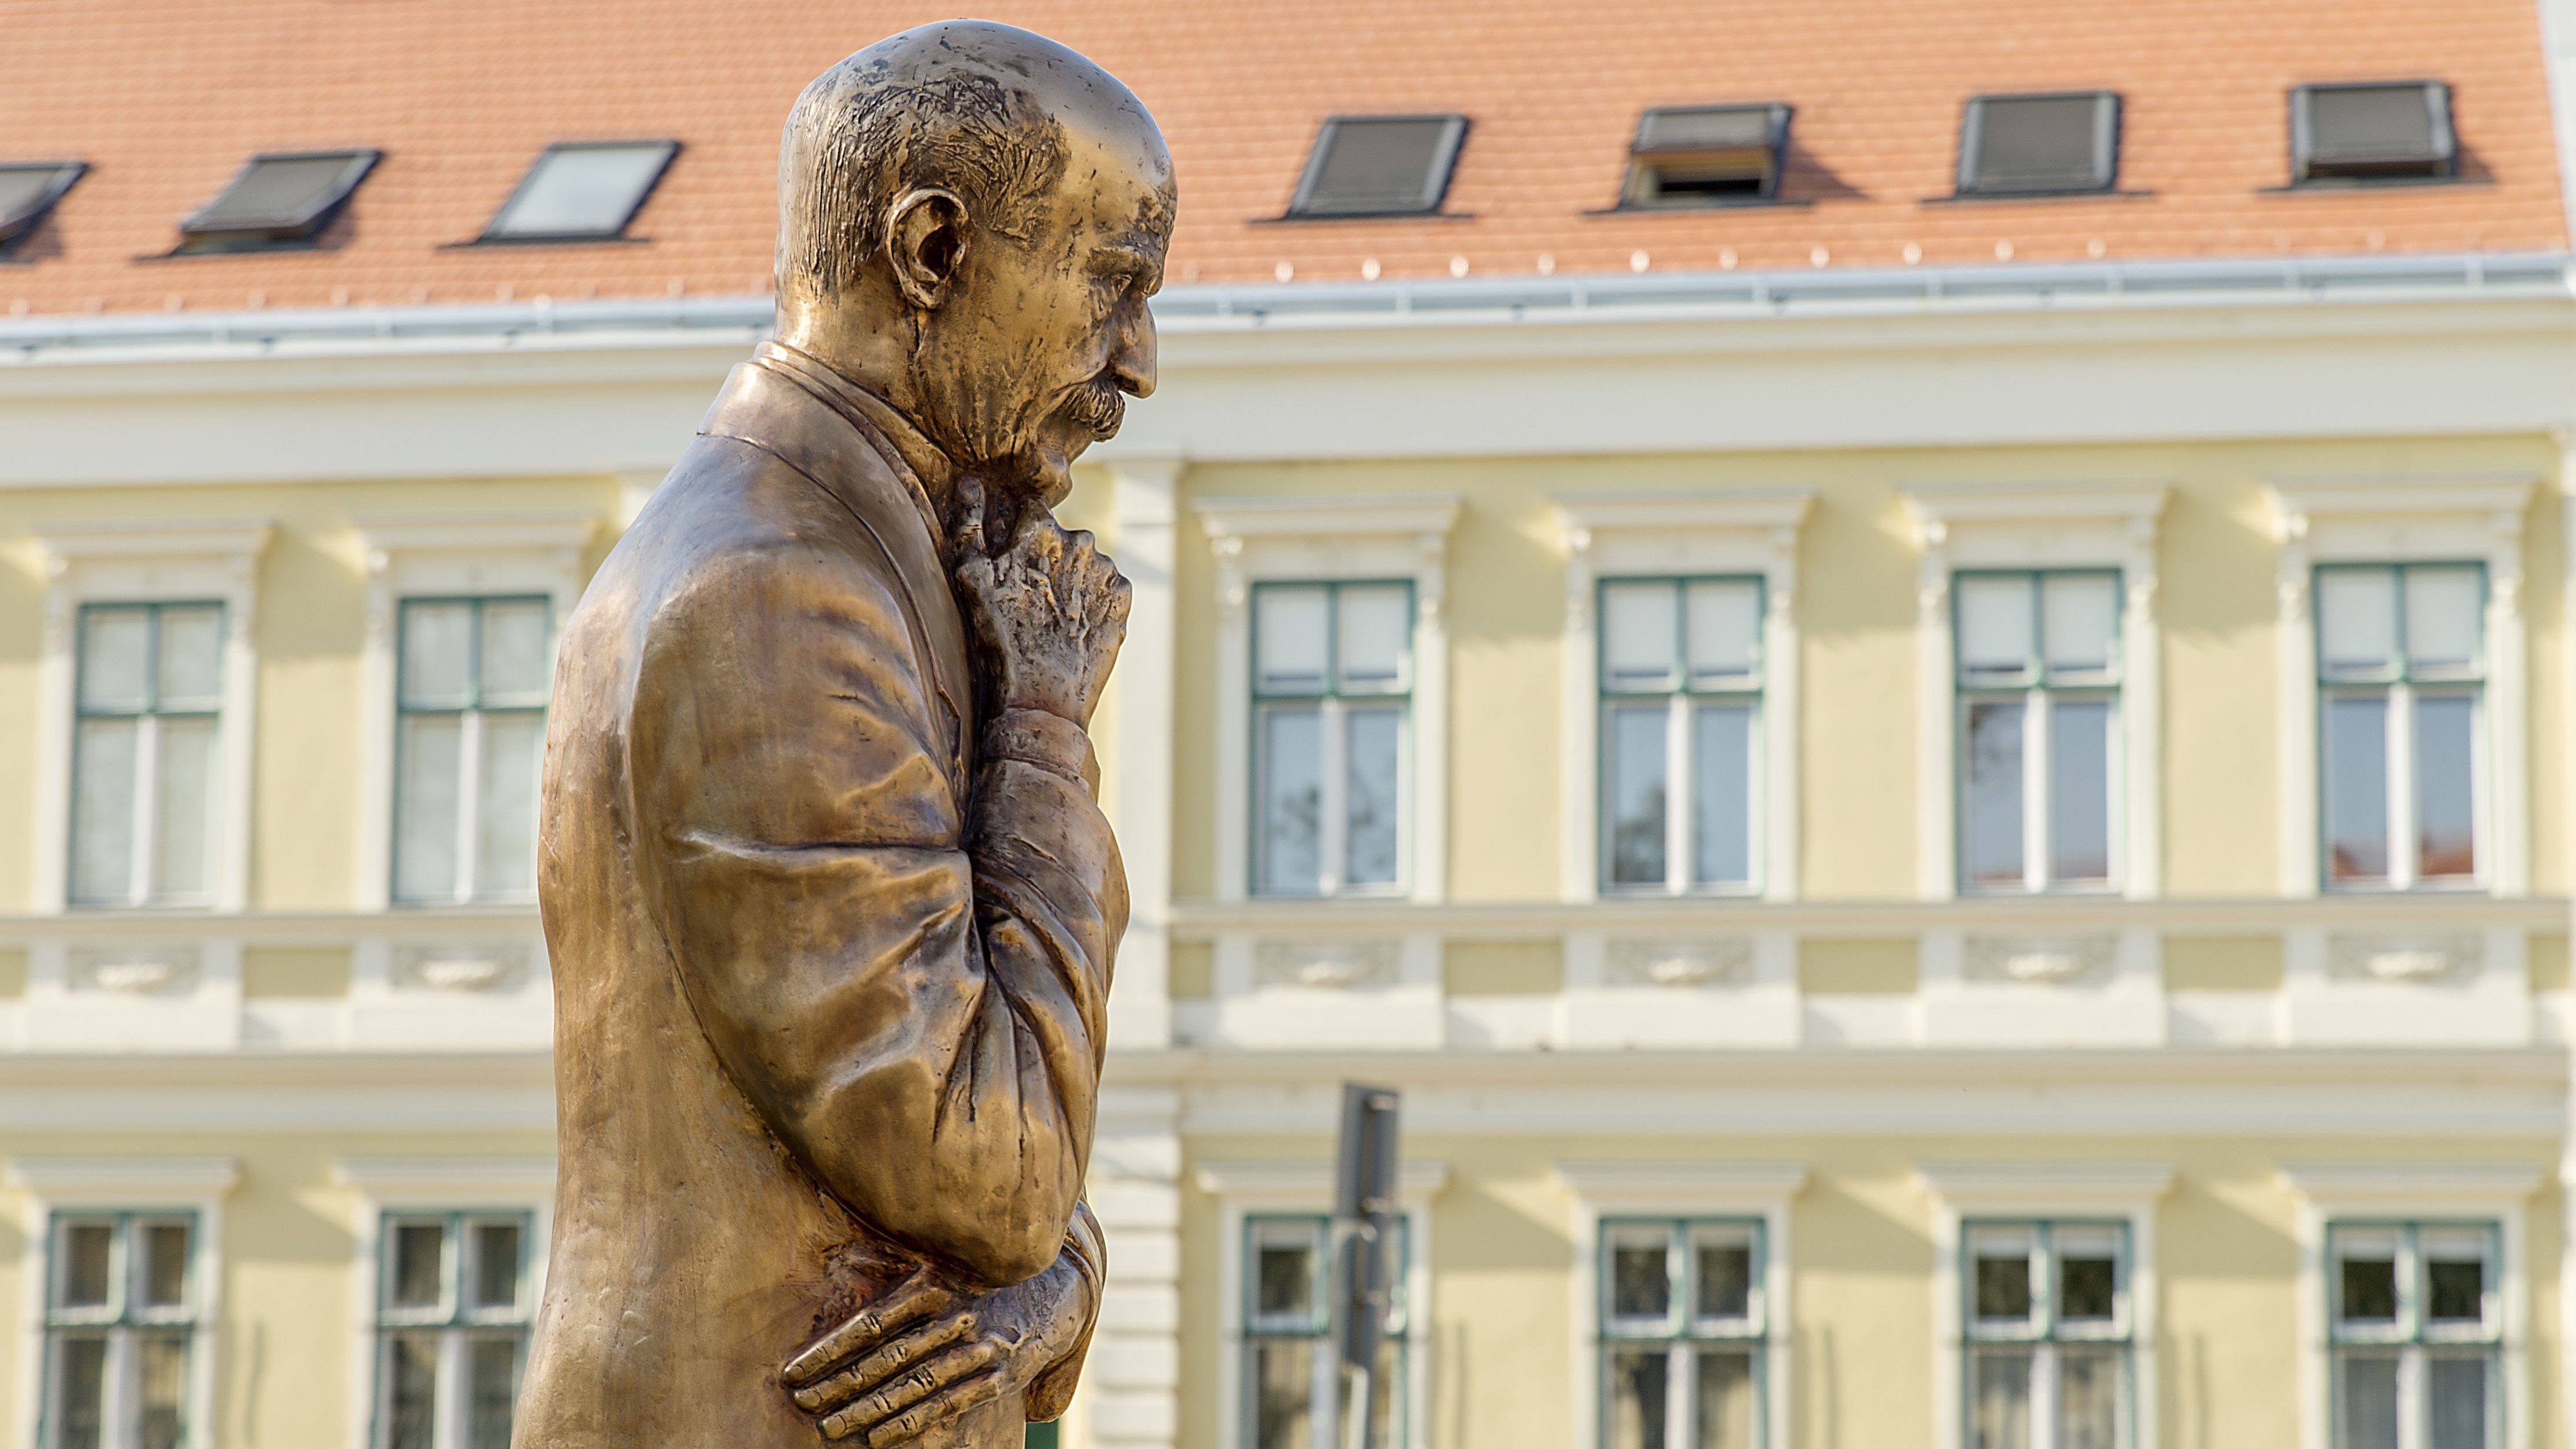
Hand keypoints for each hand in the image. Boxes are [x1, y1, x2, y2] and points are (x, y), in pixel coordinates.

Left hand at [782, 1254, 1092, 1446]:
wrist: (1057, 1292)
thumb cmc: (979, 1278)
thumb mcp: (941, 1263)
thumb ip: (895, 1267)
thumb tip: (840, 1262)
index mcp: (937, 1283)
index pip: (871, 1322)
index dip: (829, 1349)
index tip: (793, 1371)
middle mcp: (958, 1314)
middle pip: (886, 1359)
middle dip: (838, 1384)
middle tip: (802, 1403)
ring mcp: (982, 1349)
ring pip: (913, 1386)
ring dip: (867, 1410)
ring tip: (830, 1426)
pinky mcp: (1000, 1378)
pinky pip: (947, 1405)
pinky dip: (910, 1423)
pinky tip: (878, 1438)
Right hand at [951, 480, 1129, 727]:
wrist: (1043, 698)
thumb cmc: (999, 638)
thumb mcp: (972, 578)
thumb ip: (969, 524)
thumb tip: (970, 482)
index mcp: (1042, 528)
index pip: (1030, 509)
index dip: (1017, 532)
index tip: (1010, 560)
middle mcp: (1081, 540)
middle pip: (1059, 538)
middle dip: (1045, 557)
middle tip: (1028, 597)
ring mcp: (1106, 568)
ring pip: (1083, 563)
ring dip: (1069, 579)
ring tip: (1050, 616)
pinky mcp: (1124, 596)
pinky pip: (1105, 587)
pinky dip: (1090, 600)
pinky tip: (1072, 624)